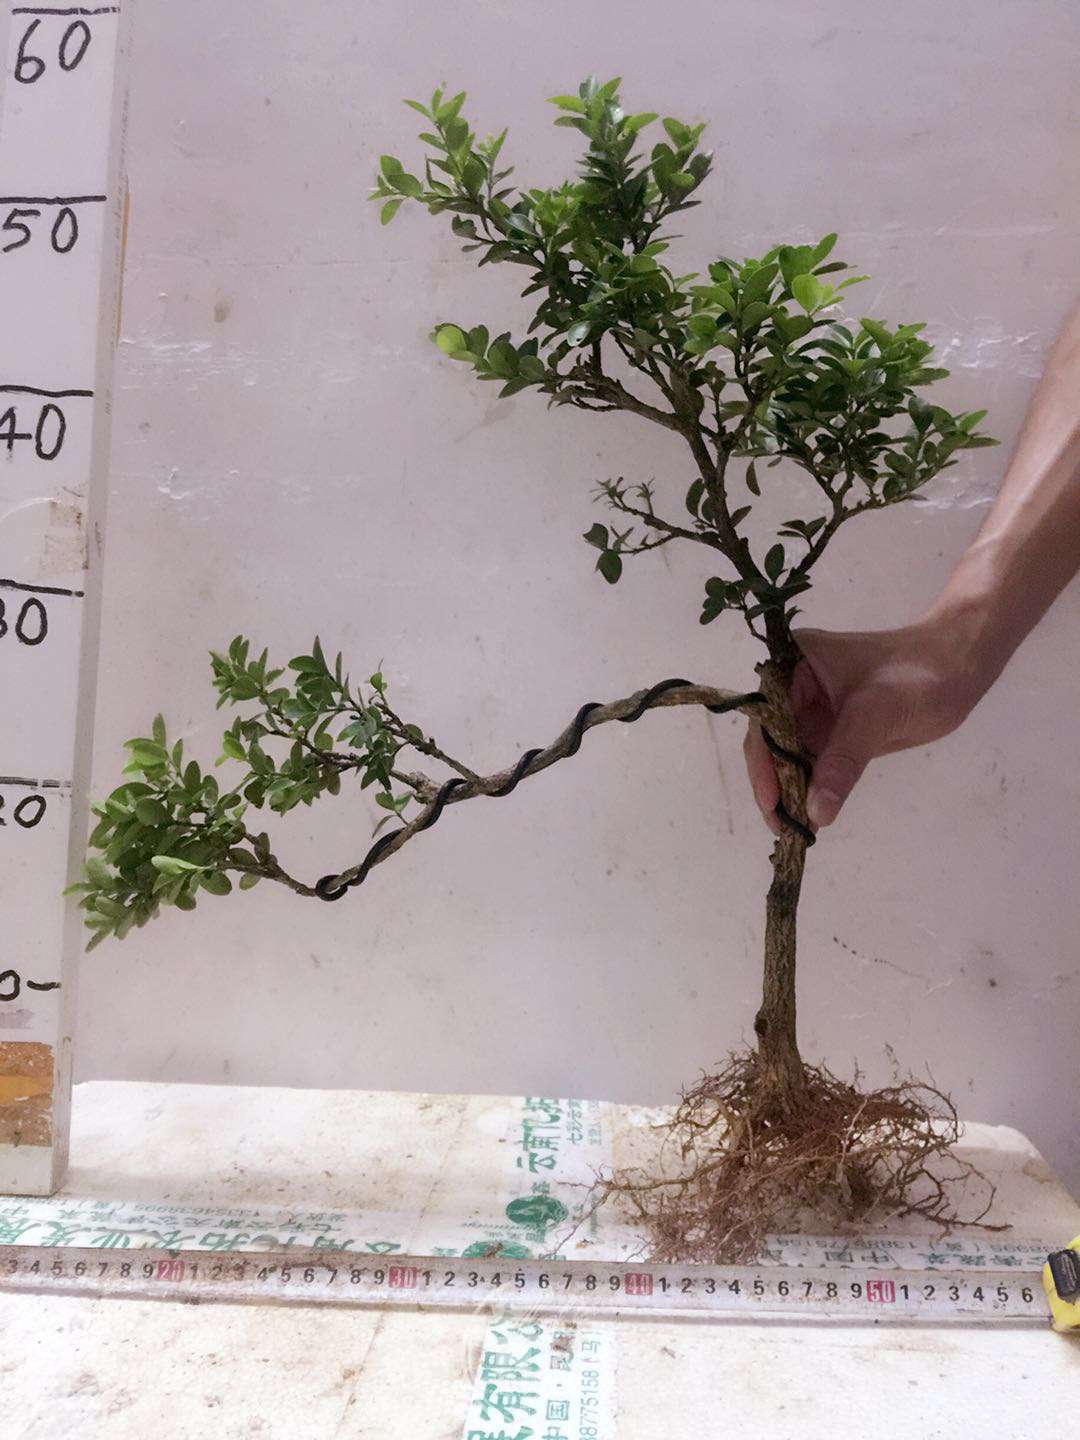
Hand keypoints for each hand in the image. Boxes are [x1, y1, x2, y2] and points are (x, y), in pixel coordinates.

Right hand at [743, 619, 987, 831]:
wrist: (958, 669)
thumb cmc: (919, 674)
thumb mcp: (876, 715)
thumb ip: (842, 762)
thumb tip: (816, 813)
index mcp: (791, 664)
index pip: (766, 720)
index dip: (764, 763)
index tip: (772, 803)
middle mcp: (792, 687)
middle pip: (770, 742)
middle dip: (775, 783)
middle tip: (784, 827)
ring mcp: (810, 710)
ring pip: (788, 758)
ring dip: (791, 792)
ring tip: (795, 831)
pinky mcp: (830, 732)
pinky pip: (812, 764)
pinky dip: (811, 790)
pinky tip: (811, 820)